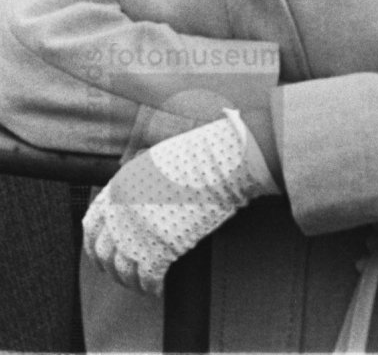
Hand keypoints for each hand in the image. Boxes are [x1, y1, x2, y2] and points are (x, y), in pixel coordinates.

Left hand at [83, 110, 276, 295]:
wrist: (220, 163)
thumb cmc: (196, 156)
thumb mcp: (155, 161)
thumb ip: (137, 183)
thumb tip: (136, 200)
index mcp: (118, 188)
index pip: (91, 225)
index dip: (93, 244)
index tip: (101, 254)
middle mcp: (120, 214)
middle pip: (104, 253)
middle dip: (111, 268)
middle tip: (122, 274)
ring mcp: (137, 234)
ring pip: (122, 271)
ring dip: (130, 282)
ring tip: (142, 285)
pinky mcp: (158, 251)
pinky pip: (147, 279)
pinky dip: (151, 288)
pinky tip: (157, 289)